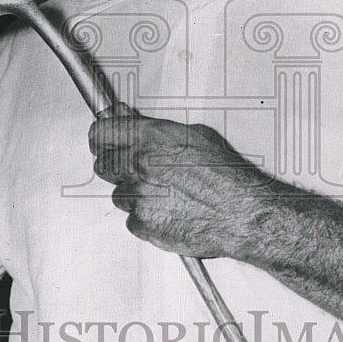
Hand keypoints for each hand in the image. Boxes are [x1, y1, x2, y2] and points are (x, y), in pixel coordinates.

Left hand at [89, 104, 259, 257]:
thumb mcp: (194, 135)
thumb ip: (152, 127)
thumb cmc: (226, 175)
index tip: (103, 143)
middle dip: (117, 168)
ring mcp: (138, 196)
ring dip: (135, 195)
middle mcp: (140, 164)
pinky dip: (146, 218)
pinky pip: (132, 220)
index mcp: (150, 137)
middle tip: (138, 171)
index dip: (101, 139)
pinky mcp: (142, 223)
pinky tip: (169, 212)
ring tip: (166, 195)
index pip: (101, 133)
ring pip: (119, 195)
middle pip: (103, 166)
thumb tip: (126, 118)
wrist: (242, 212)